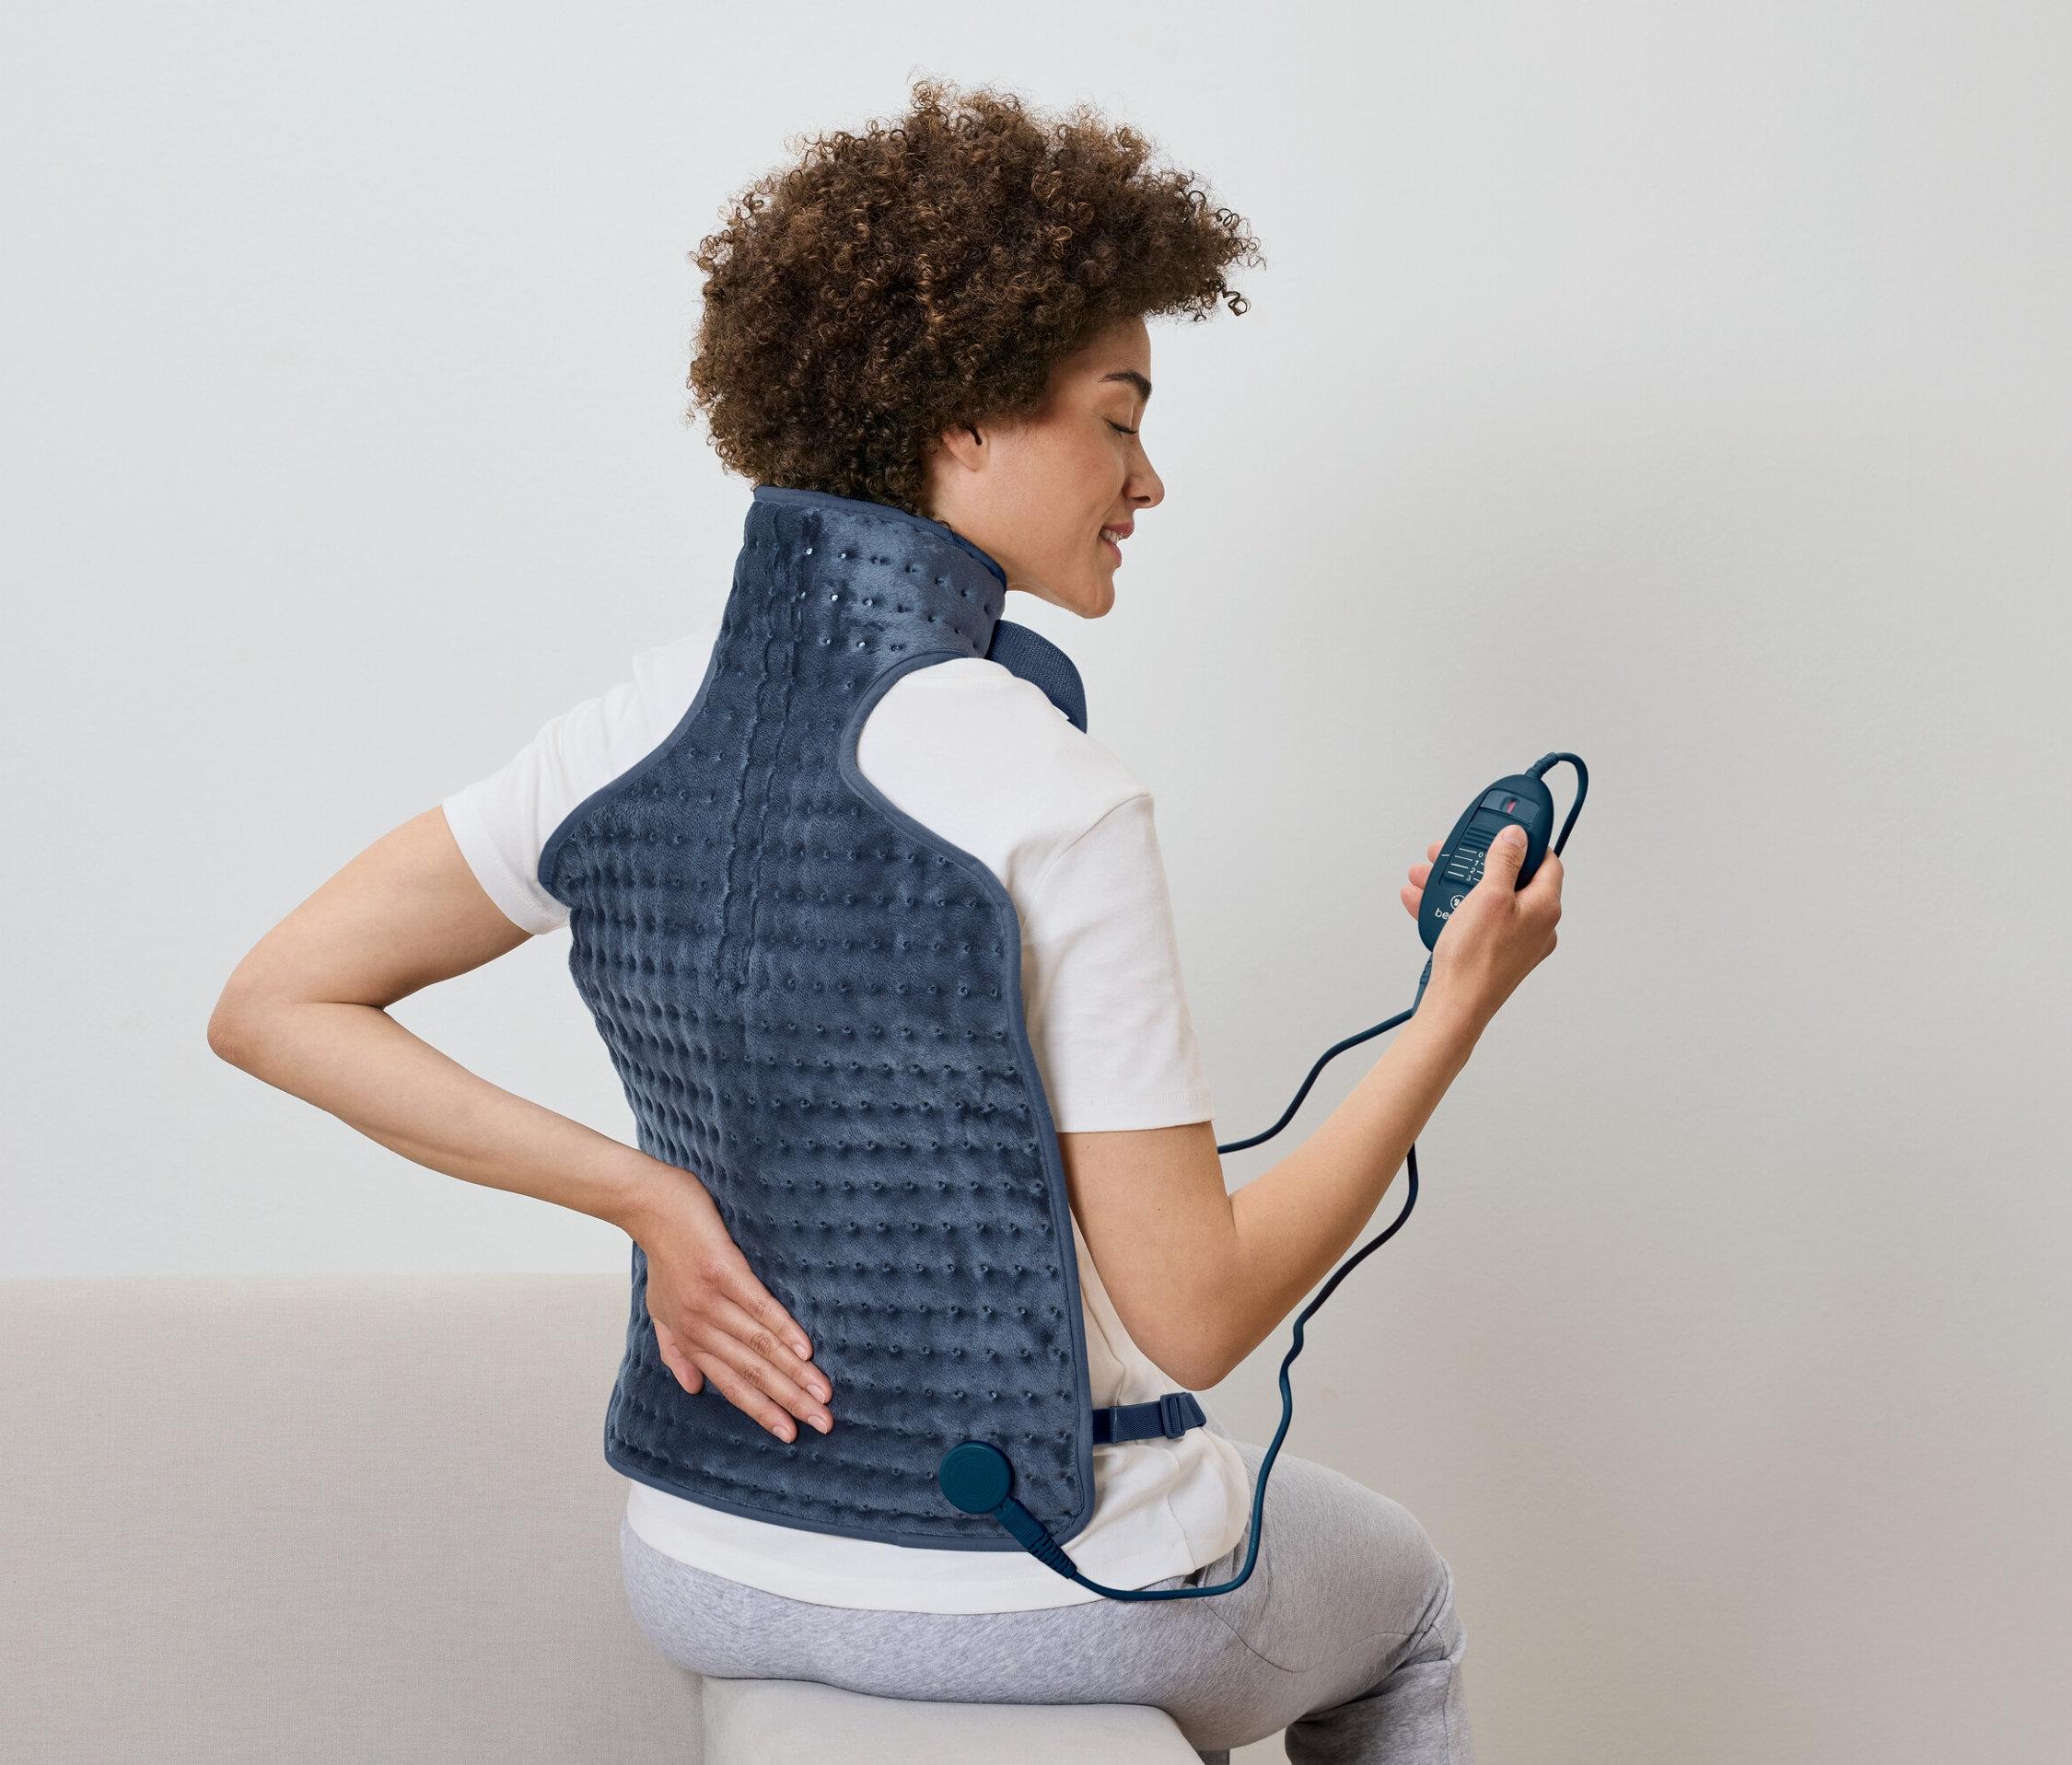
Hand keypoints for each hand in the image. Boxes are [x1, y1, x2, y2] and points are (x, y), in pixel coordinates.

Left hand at [621, 1163, 834, 1442]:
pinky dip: (782, 1329)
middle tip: (823, 1423)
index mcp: (689, 1337)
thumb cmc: (662, 1255)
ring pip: (758, 1344)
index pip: (731, 1384)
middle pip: (751, 1372)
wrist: (649, 1206)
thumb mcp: (660, 1309)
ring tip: (823, 1393)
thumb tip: (693, 1390)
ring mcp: (710, 1298)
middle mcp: (700, 1325)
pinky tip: (805, 1349)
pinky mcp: (722, 1270)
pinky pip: (757, 1305)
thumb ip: (676, 1350)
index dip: (762, 1411)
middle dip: (789, 1401)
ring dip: (794, 1372)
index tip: (791, 1434)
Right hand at [1401, 828, 1562, 1023]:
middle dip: (1476, 861)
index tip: (1505, 826)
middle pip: (1510, 877)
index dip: (1525, 840)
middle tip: (1454, 852)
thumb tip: (1516, 836)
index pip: (1545, 859)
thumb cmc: (1475, 960)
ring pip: (1487, 898)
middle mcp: (1536, 924)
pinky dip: (1452, 907)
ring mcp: (1515, 940)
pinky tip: (1424, 900)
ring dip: (1455, 883)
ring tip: (1427, 876)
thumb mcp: (1489, 896)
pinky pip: (1475, 919)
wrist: (1454, 1006)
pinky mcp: (1493, 952)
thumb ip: (1504, 861)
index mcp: (1545, 907)